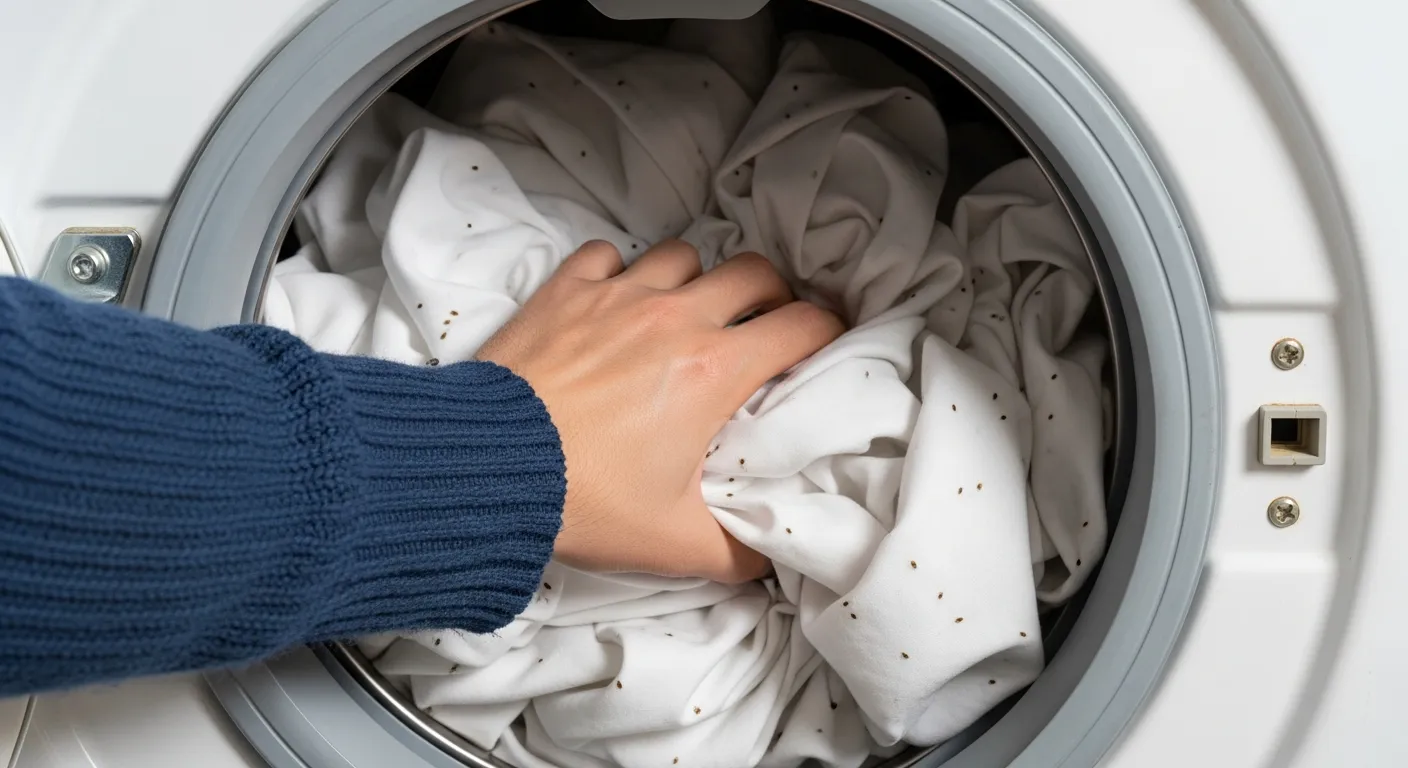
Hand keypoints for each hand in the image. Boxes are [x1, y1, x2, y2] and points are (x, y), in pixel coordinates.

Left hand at [477, 240, 844, 582]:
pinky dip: (619, 271)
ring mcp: (617, 296)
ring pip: (683, 255)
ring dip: (696, 280)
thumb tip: (769, 561)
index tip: (820, 348)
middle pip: (754, 272)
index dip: (825, 333)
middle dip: (772, 296)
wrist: (484, 469)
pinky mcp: (566, 290)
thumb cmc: (583, 501)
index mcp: (714, 371)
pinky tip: (613, 302)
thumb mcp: (674, 544)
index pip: (801, 325)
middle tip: (763, 326)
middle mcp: (675, 319)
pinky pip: (607, 254)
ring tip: (686, 312)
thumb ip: (737, 553)